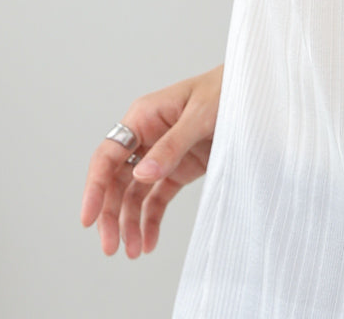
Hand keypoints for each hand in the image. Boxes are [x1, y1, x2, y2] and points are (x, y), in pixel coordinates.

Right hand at [80, 64, 222, 257]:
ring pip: (134, 194)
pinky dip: (151, 221)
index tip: (88, 219)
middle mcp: (146, 136)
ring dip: (130, 223)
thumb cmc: (226, 90)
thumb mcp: (200, 115)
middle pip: (117, 180)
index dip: (95, 187)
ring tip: (133, 252)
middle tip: (110, 248)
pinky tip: (149, 242)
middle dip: (111, 215)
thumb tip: (141, 175)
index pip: (108, 155)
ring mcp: (162, 154)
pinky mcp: (179, 169)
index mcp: (144, 116)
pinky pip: (157, 198)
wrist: (254, 93)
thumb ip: (172, 145)